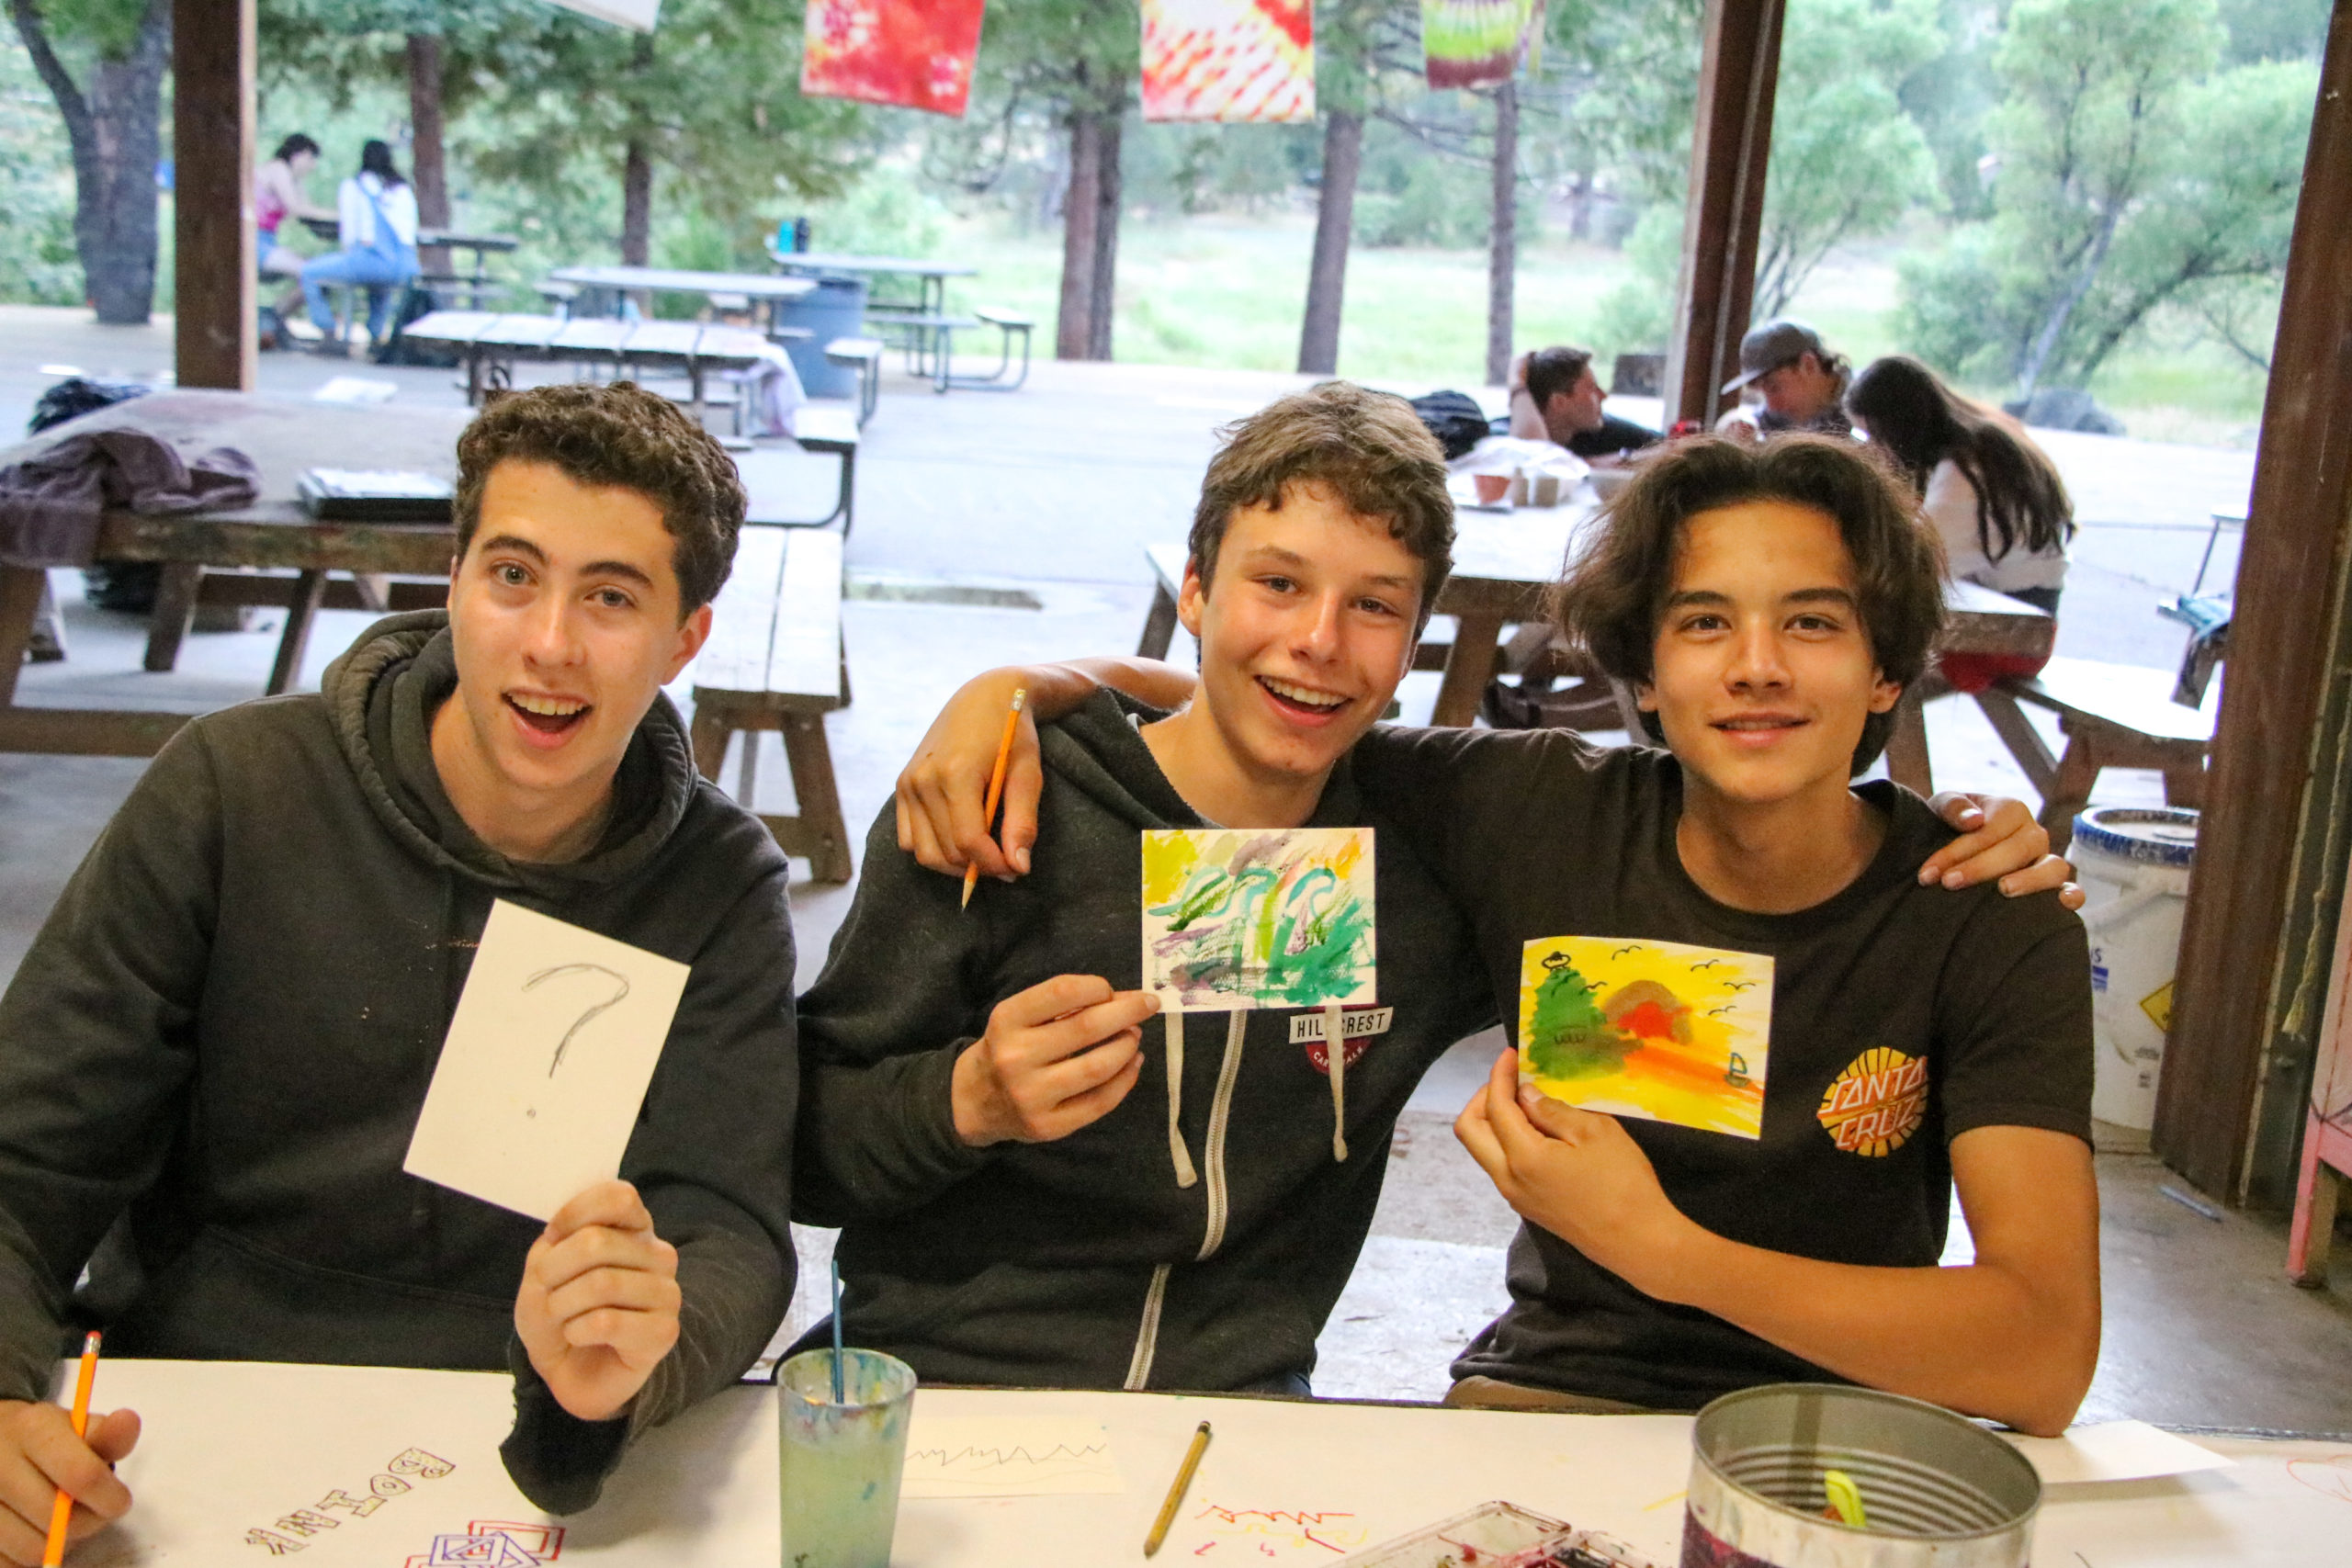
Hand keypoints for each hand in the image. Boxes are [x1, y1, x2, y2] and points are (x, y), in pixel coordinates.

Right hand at [0, 1399, 138, 1566]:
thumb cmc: (45, 1438)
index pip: (82, 1475)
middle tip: (93, 1511)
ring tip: (64, 1520)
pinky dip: (33, 1555)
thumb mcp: (76, 1426)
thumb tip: (129, 1422)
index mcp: (31, 1429)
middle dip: (89, 1522)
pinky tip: (36, 1530)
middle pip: (59, 1521)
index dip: (109, 1497)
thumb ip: (107, 1434)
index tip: (119, 1501)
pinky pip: (11, 1563)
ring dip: (60, 1543)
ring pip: (33, 1549)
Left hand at [514, 1181, 680, 1423]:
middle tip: (545, 1292)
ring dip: (562, 1305)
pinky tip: (577, 1335)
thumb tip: (571, 1234)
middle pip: (598, 1242)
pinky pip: (608, 1322)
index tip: (552, 1238)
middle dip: (554, 1270)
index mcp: (634, 1230)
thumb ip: (558, 1242)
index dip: (575, 1213)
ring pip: (602, 1283)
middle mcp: (658, 1255)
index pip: (619, 1197)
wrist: (570, 1371)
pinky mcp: (663, 1332)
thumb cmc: (560, 1313)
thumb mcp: (544, 1269)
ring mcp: (666, 1293)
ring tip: (560, 1319)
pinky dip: (576, 1330)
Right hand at [896, 667, 1045, 878]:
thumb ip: (1022, 822)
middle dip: (978, 868)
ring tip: (984, 855)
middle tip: (1006, 864)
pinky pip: (908, 839)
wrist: (984, 697)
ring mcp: (907, 783)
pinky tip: (959, 840)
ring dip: (954, 865)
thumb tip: (1018, 867)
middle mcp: (923, 780)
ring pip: (925, 853)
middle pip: (947, 852)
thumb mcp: (1027, 773)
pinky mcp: (901, 786)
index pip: (969, 841)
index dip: (993, 865)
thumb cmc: (1013, 733)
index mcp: (956, 773)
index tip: (1015, 871)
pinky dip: (933, 849)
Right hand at [953, 976, 1156, 1145]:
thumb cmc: (1007, 1048)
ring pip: (1098, 1067)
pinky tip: (1133, 1064)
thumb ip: (1064, 1006)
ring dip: (1127, 1046)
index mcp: (1007, 1020)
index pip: (1063, 991)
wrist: (974, 1101)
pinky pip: (1100, 1101)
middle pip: (1086, 1028)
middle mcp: (1015, 1057)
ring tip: (1134, 1036)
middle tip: (1149, 1004)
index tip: (1111, 991)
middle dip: (1127, 1012)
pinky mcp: (1049, 1126)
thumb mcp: (1020, 1018)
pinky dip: (1125, 1079)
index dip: (1097, 987)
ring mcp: (1032, 1095)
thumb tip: (1125, 999)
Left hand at [1452, 1049, 1692, 1296]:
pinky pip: (1501, 1165)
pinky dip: (1507, 1140)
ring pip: (1483, 1149)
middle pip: (1469, 1130)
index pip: (1495, 1106)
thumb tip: (1525, 1094)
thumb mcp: (1595, 1133)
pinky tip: (1537, 1130)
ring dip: (1494, 1120)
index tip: (1511, 1054)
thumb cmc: (1624, 1183)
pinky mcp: (1528, 1206)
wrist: (1639, 1242)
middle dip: (1483, 1097)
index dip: (1499, 1075)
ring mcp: (1515, 1196)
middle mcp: (1507, 1178)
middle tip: (1512, 1080)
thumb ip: (1553, 1110)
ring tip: (1526, 1101)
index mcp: (1522, 1157)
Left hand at [1920, 793, 2083, 908]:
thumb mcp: (1941, 807)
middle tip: (1949, 883)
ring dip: (2030, 880)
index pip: (1986, 831)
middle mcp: (2033, 833)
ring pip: (2052, 867)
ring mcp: (2046, 859)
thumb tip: (1974, 820)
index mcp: (2011, 810)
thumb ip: (1953, 806)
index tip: (1927, 874)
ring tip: (2004, 890)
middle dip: (1980, 868)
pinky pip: (2071, 888)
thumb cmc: (1949, 824)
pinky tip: (2064, 904)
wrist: (1952, 841)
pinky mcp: (2053, 883)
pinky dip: (2073, 895)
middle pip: (2016, 850)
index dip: (1955, 853)